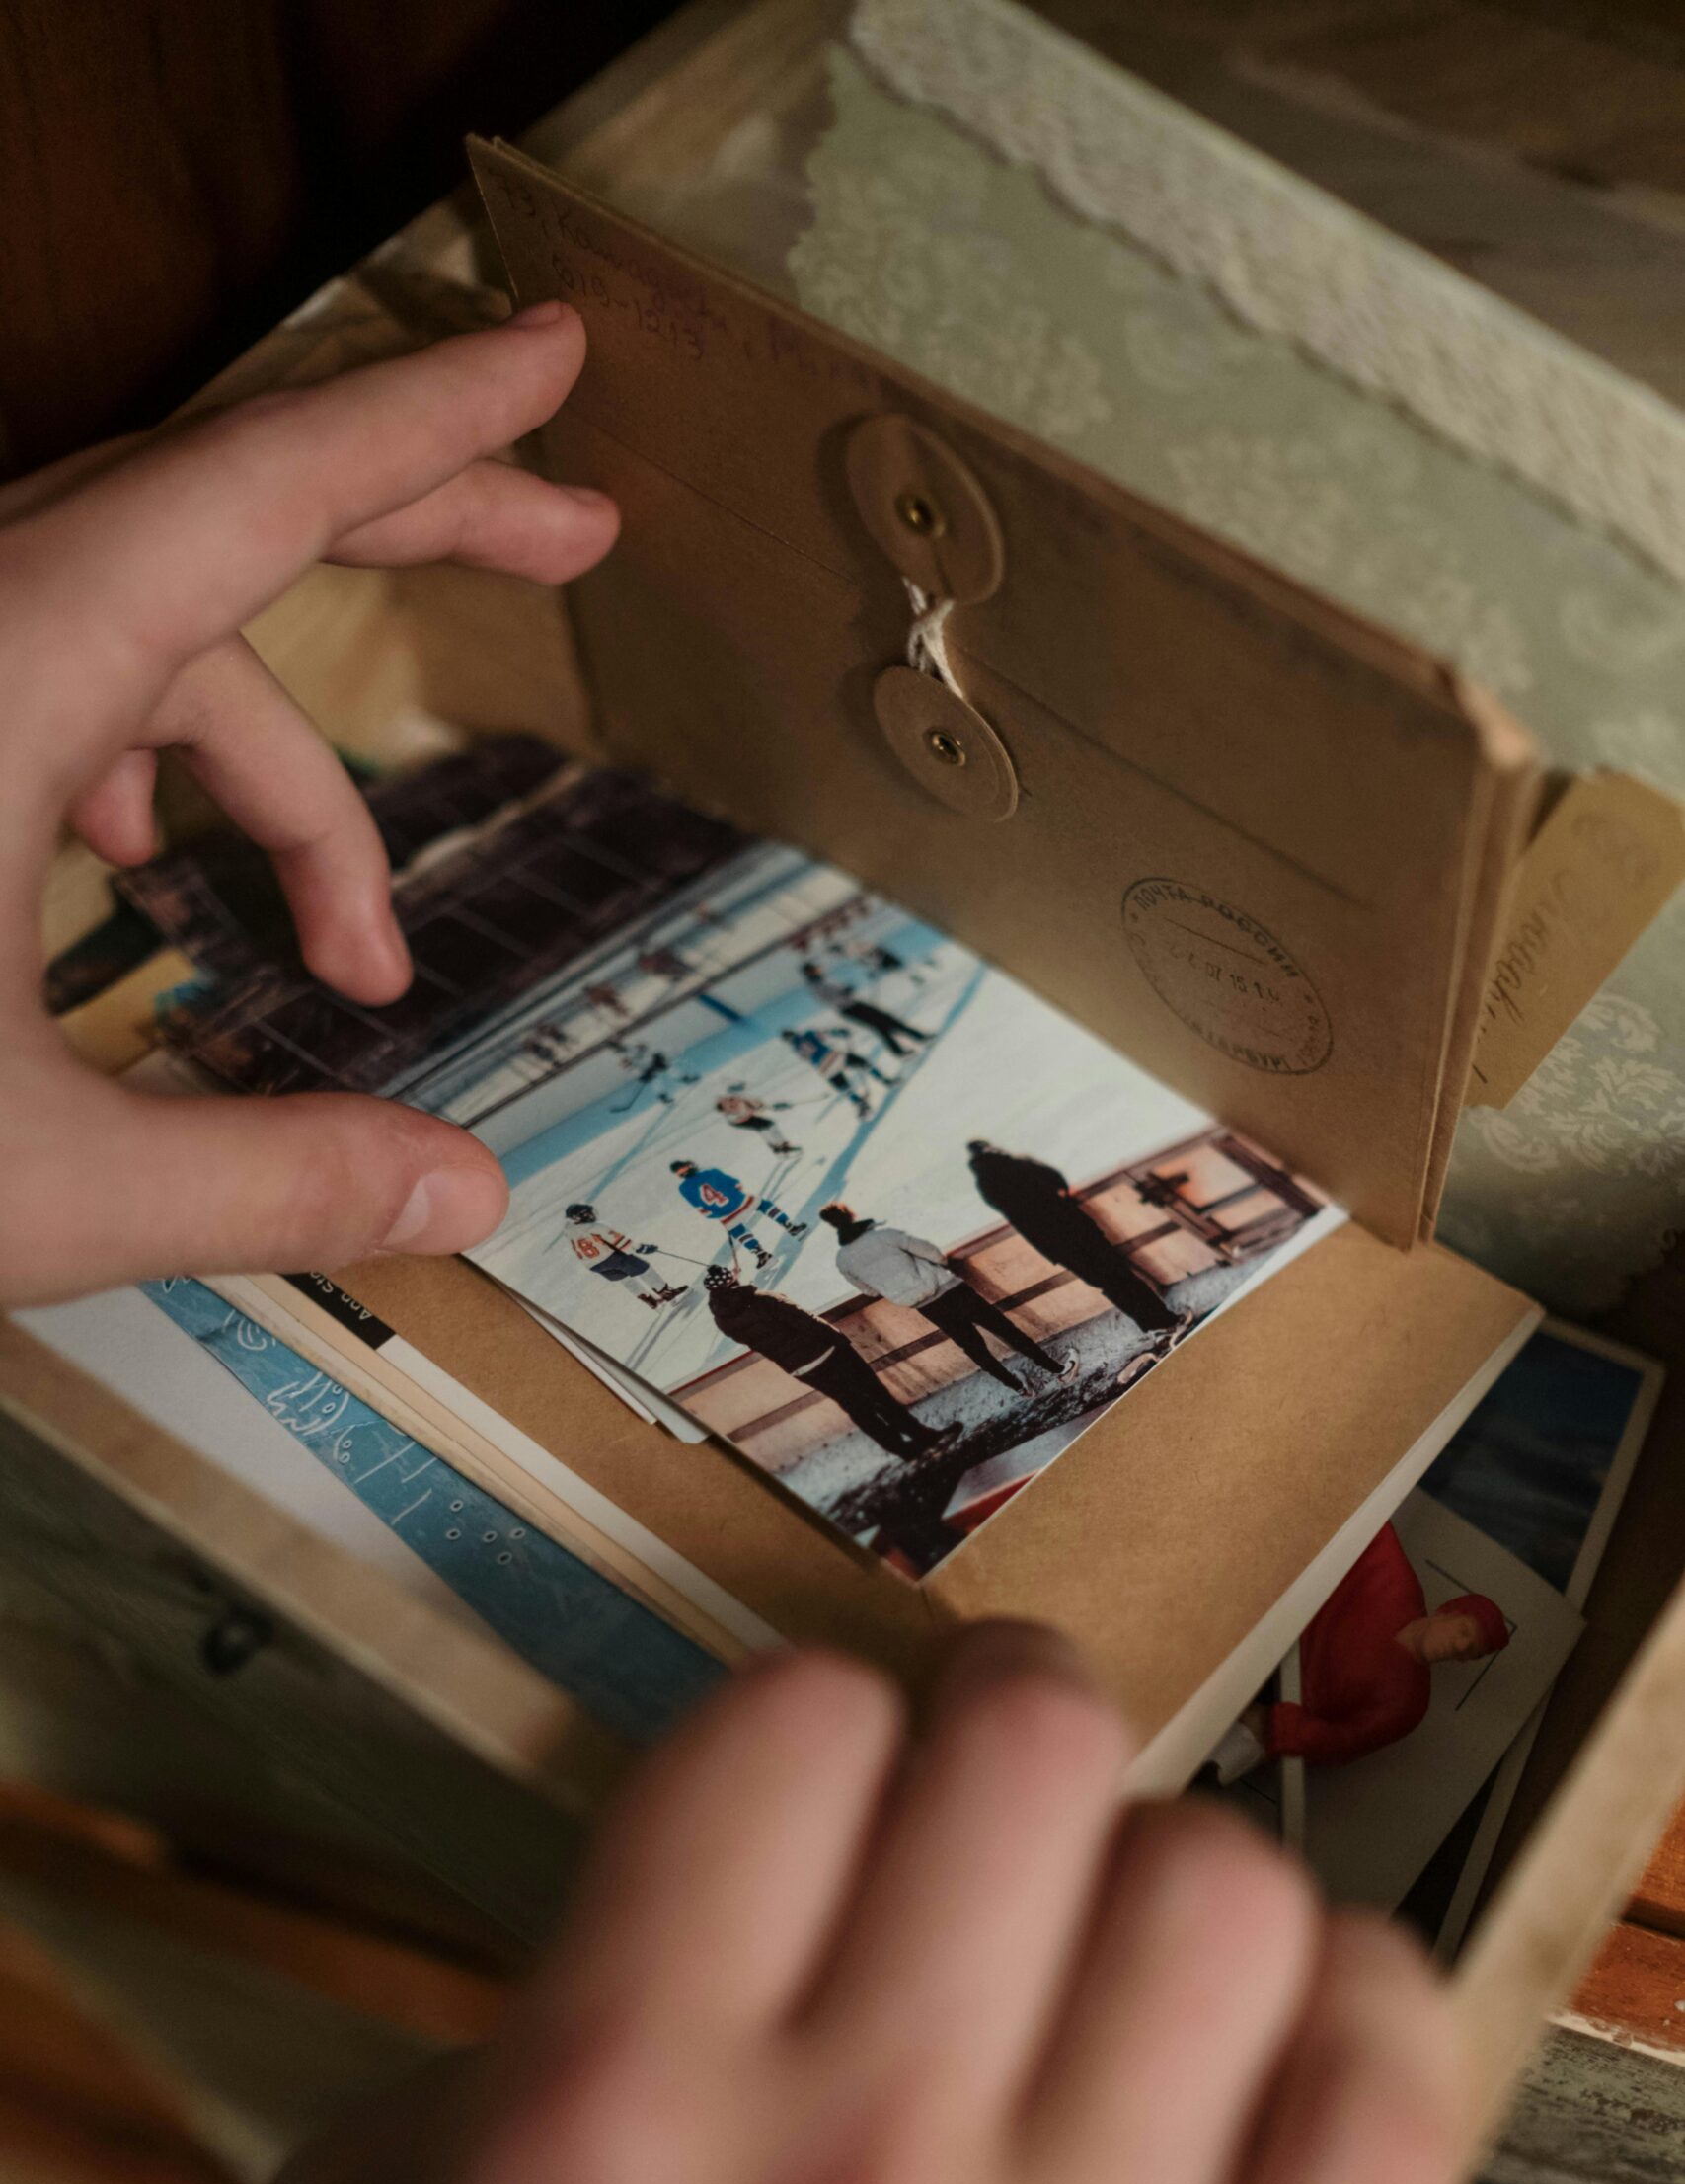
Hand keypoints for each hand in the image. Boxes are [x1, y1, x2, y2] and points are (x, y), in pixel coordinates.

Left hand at [1, 304, 616, 1304]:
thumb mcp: (29, 1185)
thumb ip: (271, 1179)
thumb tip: (462, 1194)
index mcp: (1, 671)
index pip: (266, 486)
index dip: (434, 420)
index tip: (555, 360)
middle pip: (218, 510)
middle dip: (409, 527)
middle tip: (567, 531)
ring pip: (133, 628)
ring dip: (269, 770)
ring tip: (351, 949)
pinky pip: (40, 674)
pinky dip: (138, 761)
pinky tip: (142, 875)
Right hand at [229, 1627, 1461, 2183]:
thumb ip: (502, 2050)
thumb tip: (681, 1912)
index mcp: (606, 2131)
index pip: (790, 1728)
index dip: (811, 1729)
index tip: (821, 1788)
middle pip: (1029, 1752)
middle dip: (1008, 1732)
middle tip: (995, 1801)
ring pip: (1221, 1895)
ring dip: (1168, 1883)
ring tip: (1122, 1953)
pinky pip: (1385, 2118)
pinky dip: (1349, 2031)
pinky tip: (1270, 2056)